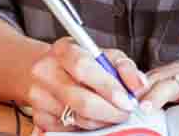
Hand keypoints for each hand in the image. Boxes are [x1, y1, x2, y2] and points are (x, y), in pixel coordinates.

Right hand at [23, 37, 148, 132]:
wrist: (47, 71)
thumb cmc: (81, 62)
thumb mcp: (104, 55)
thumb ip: (124, 67)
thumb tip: (139, 86)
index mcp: (62, 50)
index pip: (84, 68)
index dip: (109, 88)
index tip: (127, 100)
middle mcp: (45, 72)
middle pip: (82, 101)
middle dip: (111, 111)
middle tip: (126, 112)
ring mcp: (39, 96)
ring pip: (79, 119)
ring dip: (102, 121)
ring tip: (112, 113)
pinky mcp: (39, 117)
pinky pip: (70, 130)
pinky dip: (87, 126)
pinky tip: (93, 116)